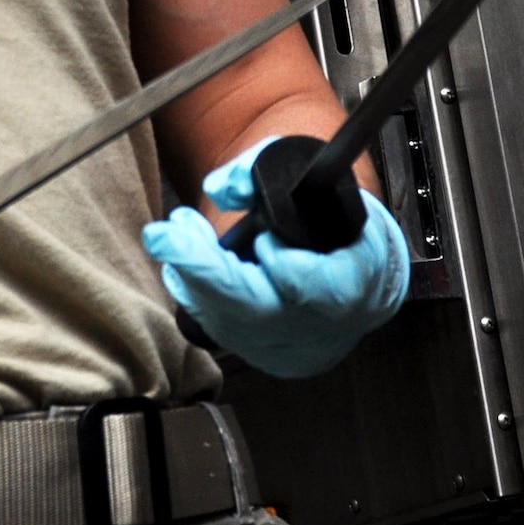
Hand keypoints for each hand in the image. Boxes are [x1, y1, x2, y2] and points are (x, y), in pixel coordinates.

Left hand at [142, 139, 407, 377]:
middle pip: (257, 313)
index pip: (318, 289)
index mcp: (354, 283)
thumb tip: (223, 188)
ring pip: (231, 325)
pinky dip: (196, 295)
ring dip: (190, 277)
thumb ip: (263, 166)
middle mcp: (324, 328)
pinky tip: (179, 266)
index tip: (264, 240)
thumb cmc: (333, 217)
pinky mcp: (267, 357)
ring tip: (170, 235)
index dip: (289, 269)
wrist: (361, 276)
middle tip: (162, 234)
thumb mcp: (313, 176)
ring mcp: (293, 350)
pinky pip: (222, 331)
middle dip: (202, 270)